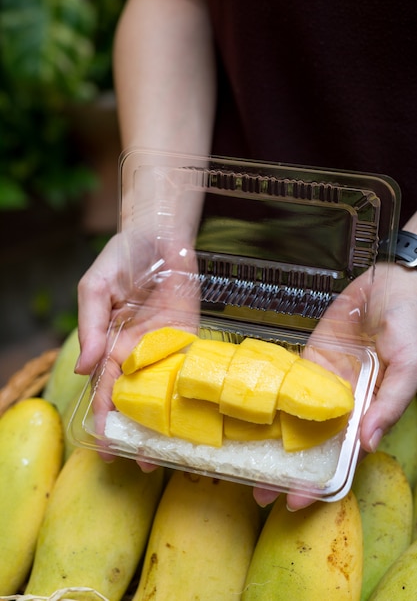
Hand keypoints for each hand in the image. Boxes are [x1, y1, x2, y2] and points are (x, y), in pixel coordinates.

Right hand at [76, 229, 199, 436]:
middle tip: (140, 462)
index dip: (104, 416)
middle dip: (135, 430)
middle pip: (134, 398)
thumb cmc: (122, 257)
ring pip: (163, 390)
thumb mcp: (96, 287)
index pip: (105, 388)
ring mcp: (165, 347)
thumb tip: (83, 367)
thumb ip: (91, 326)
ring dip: (164, 421)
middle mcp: (136, 352)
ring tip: (168, 452)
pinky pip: (190, 368)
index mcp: (109, 344)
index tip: (106, 445)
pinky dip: (192, 392)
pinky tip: (196, 418)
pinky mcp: (190, 337)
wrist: (160, 235)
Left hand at [255, 262, 416, 510]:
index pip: (340, 457)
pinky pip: (284, 380)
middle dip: (286, 469)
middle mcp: (339, 404)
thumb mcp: (409, 366)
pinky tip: (242, 413)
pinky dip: (265, 397)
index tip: (295, 502)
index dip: (320, 481)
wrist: (392, 284)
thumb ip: (390, 403)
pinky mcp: (307, 358)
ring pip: (291, 417)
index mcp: (366, 413)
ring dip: (269, 440)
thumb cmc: (410, 325)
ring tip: (240, 462)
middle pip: (309, 445)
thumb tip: (367, 445)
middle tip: (255, 492)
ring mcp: (319, 382)